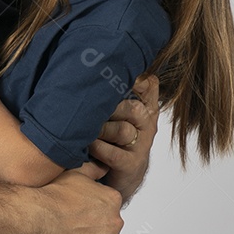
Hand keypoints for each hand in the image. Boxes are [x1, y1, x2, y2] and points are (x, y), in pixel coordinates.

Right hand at [27, 166, 133, 233]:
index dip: (99, 212)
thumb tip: (102, 166)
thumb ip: (93, 169)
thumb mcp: (75, 173)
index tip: (86, 216)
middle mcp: (115, 221)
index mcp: (111, 200)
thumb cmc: (51, 196)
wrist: (37, 218)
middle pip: (114, 228)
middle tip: (80, 231)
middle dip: (101, 230)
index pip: (112, 208)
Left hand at [89, 73, 158, 204]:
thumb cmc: (113, 134)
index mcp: (145, 105)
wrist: (121, 175)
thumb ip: (111, 89)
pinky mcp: (131, 164)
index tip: (111, 73)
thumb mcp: (116, 109)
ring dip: (100, 129)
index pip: (149, 85)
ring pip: (122, 131)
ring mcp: (140, 145)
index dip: (134, 78)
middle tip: (88, 105)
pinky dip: (97, 148)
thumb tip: (88, 58)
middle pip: (133, 108)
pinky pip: (113, 153)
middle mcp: (147, 124)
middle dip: (109, 107)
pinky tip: (87, 145)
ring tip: (84, 128)